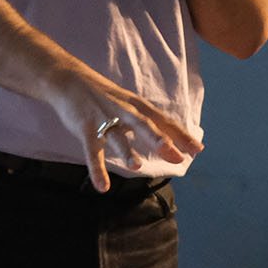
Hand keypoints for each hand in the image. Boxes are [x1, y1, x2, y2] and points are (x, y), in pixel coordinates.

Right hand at [47, 69, 202, 191]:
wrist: (68, 79)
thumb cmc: (104, 96)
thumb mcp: (129, 104)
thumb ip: (147, 121)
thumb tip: (170, 140)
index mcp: (138, 106)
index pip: (163, 121)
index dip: (181, 135)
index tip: (198, 149)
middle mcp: (124, 110)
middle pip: (146, 126)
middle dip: (162, 141)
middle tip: (179, 157)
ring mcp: (104, 118)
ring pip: (117, 137)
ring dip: (127, 151)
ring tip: (138, 167)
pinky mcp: (85, 127)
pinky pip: (92, 151)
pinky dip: (96, 169)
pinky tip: (102, 187)